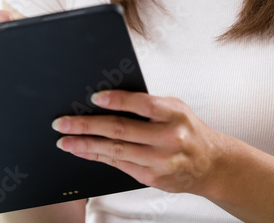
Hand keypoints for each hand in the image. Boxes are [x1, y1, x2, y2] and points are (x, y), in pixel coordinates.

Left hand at [51, 90, 228, 197]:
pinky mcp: (153, 177)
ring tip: (65, 140)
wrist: (211, 164)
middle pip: (122, 130)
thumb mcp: (175, 109)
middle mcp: (169, 137)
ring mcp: (160, 160)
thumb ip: (148, 104)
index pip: (142, 104)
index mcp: (174, 114)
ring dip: (86, 145)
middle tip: (63, 123)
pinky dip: (98, 157)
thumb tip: (108, 99)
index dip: (117, 100)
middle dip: (88, 126)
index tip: (94, 97)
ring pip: (116, 150)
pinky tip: (83, 151)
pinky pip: (119, 165)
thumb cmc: (187, 130)